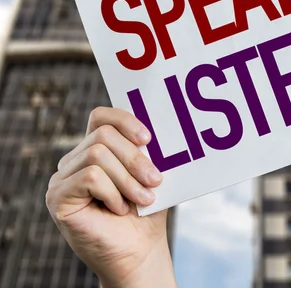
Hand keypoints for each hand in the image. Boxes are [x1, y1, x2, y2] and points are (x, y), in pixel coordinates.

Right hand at [45, 107, 176, 287]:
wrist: (139, 250)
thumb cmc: (146, 212)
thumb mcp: (151, 174)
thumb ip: (148, 151)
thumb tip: (157, 129)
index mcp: (95, 150)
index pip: (101, 117)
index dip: (125, 120)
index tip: (149, 138)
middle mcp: (74, 161)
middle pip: (103, 135)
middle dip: (135, 158)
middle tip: (155, 180)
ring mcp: (62, 179)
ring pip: (97, 155)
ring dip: (127, 179)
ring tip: (142, 199)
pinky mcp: (57, 198)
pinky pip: (89, 178)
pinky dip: (112, 193)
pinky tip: (119, 209)